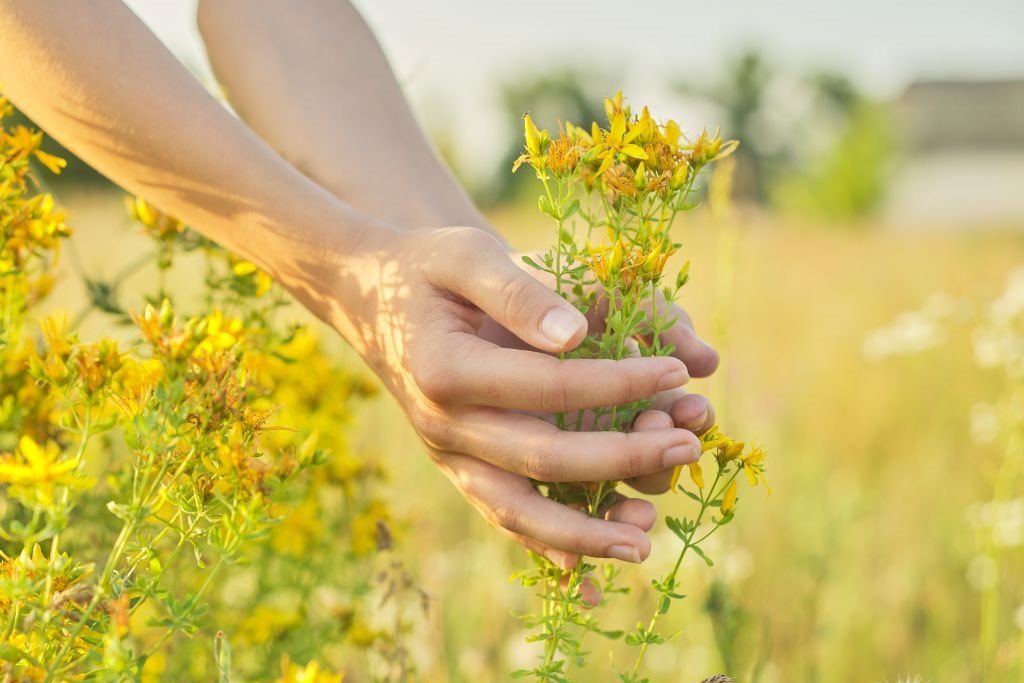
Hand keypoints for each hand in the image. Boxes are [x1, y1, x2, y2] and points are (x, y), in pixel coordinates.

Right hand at [311, 225, 705, 563]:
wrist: (371, 298)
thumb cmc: (428, 268)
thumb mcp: (467, 255)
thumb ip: (519, 291)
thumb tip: (577, 335)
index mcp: (445, 370)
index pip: (548, 387)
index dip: (618, 382)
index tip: (677, 372)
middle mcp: (443, 426)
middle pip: (542, 459)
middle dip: (622, 458)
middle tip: (687, 448)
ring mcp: (447, 456)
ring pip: (517, 512)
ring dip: (584, 533)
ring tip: (645, 540)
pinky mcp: (456, 469)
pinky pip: (501, 517)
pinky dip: (543, 547)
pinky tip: (587, 570)